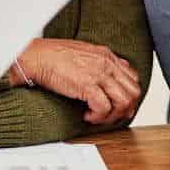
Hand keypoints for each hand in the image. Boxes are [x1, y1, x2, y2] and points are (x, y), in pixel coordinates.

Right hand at [19, 38, 141, 124]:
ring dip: (112, 115)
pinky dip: (98, 117)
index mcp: (106, 55)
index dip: (128, 94)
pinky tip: (87, 116)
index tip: (118, 104)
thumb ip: (99, 62)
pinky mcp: (87, 86)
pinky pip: (104, 108)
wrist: (36, 56)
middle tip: (111, 115)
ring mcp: (99, 74)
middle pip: (133, 91)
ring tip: (97, 117)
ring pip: (123, 102)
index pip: (132, 77)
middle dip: (125, 108)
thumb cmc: (51, 55)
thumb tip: (110, 72)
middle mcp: (106, 64)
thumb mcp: (83, 52)